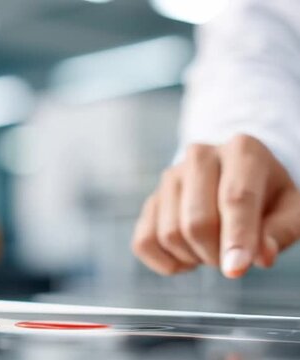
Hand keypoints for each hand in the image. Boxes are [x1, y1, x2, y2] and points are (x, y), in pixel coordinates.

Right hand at [132, 134, 299, 277]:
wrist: (235, 177)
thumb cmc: (268, 196)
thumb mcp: (292, 210)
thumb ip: (281, 232)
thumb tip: (260, 257)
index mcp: (242, 151)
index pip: (235, 199)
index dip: (236, 238)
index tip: (236, 270)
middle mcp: (200, 156)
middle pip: (197, 222)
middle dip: (215, 254)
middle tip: (232, 259)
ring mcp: (170, 177)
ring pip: (170, 234)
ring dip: (194, 257)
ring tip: (213, 249)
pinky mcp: (151, 200)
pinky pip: (144, 242)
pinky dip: (165, 262)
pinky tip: (187, 256)